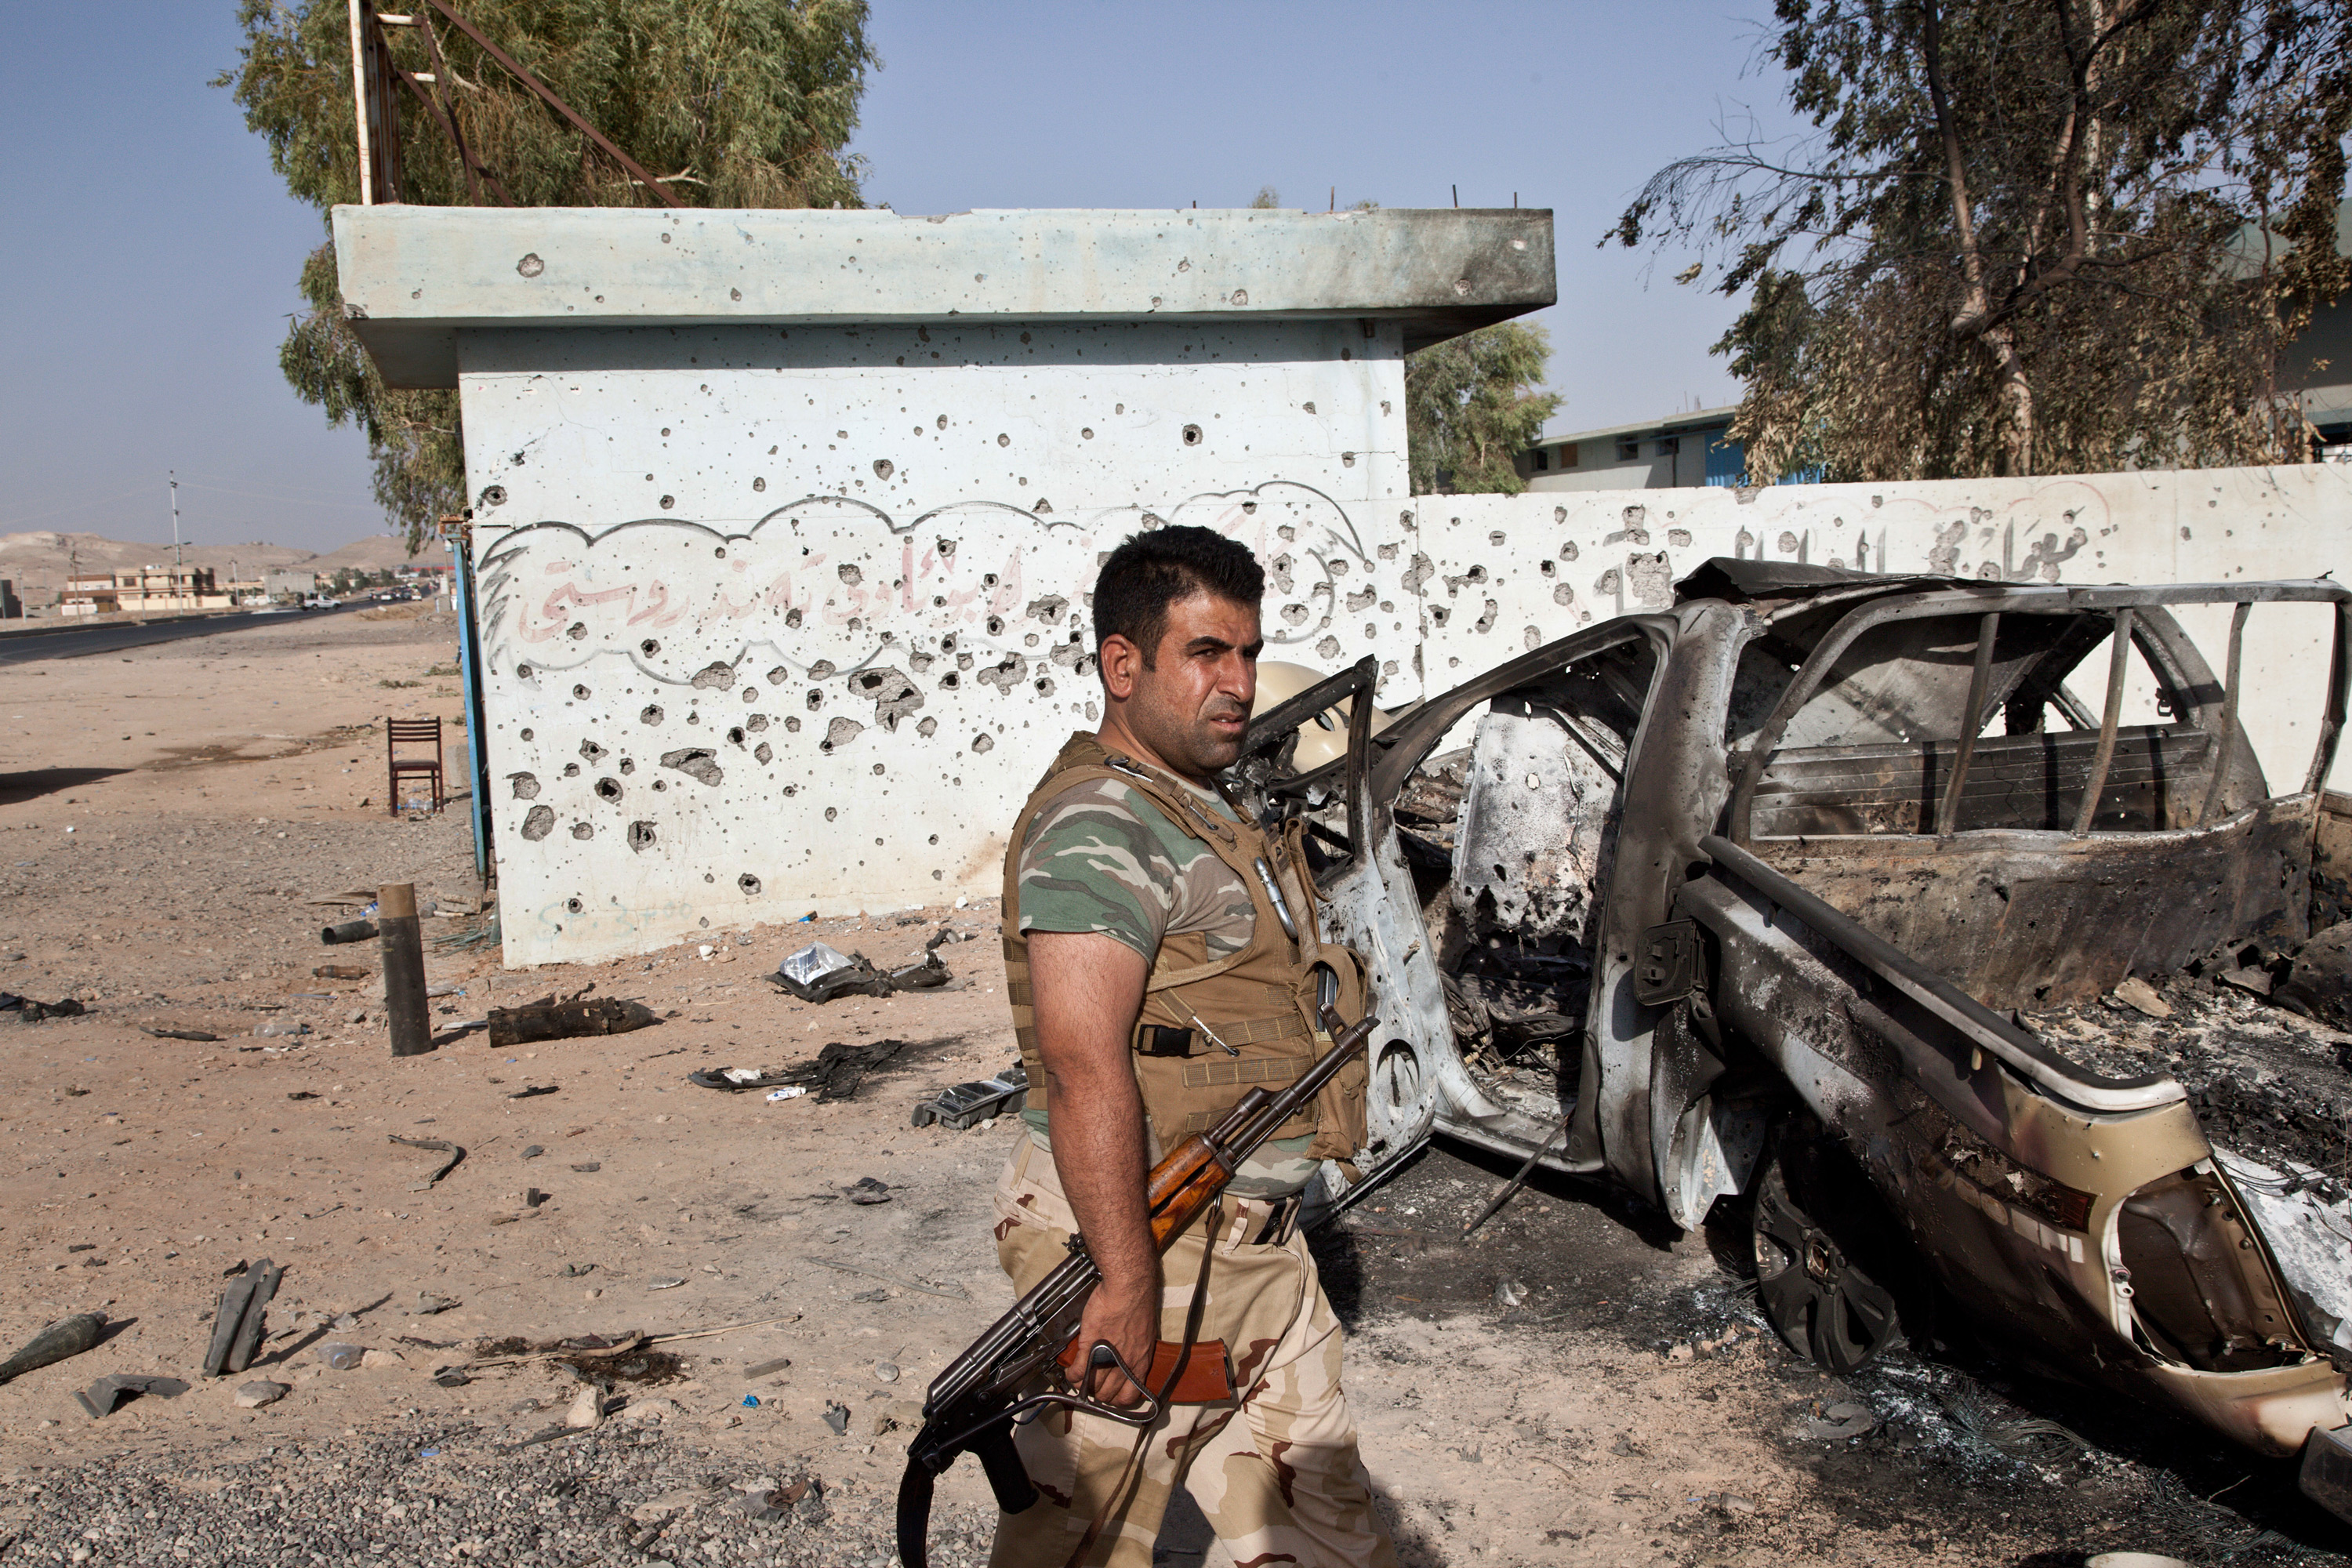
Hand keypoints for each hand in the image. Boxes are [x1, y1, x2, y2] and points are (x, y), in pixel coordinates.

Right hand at [1074, 1278, 1157, 1406]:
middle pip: (1107, 1394)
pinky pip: (1078, 1372)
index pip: (1129, 1396)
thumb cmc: (1138, 1305)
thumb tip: (1125, 1357)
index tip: (1111, 1395)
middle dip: (1098, 1394)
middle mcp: (1125, 1365)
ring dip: (1083, 1386)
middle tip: (1092, 1387)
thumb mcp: (1143, 1334)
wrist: (1128, 1290)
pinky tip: (1070, 1372)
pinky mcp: (1090, 1348)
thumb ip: (1134, 1350)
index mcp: (1140, 1363)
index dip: (1117, 1399)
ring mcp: (1107, 1358)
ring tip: (1079, 1381)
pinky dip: (1072, 1375)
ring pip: (1091, 1386)